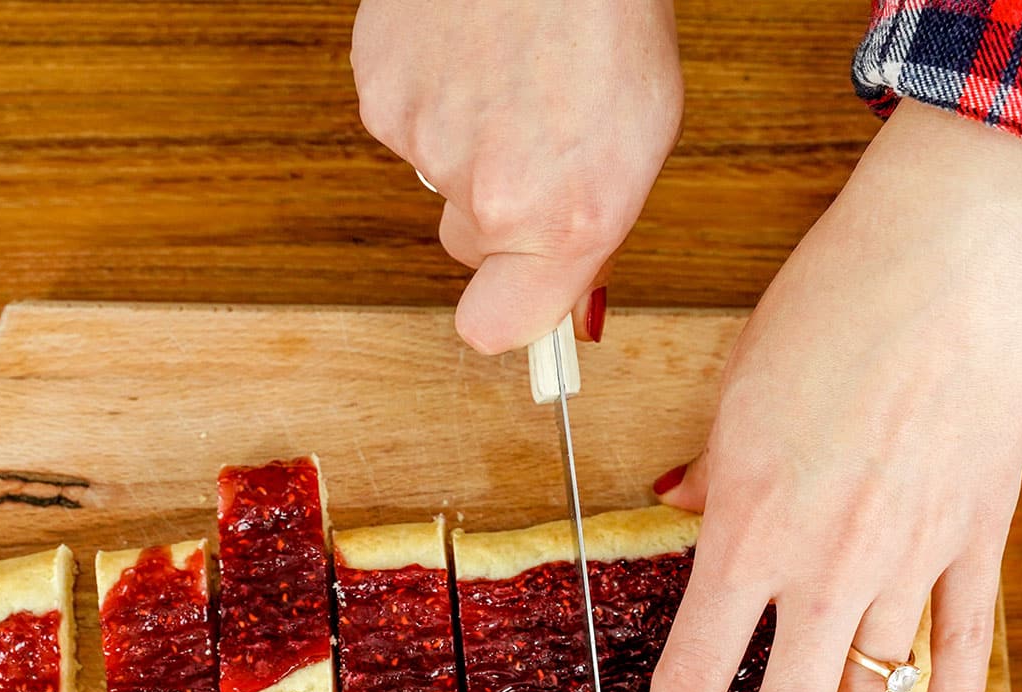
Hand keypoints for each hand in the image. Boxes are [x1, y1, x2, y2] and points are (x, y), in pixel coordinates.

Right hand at [351, 0, 682, 352]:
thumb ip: (592, 233)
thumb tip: (568, 307)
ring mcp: (425, 143)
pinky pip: (403, 124)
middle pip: (466, 244)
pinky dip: (431, 97)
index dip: (505, 310)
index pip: (496, 330)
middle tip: (533, 139)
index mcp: (567, 219)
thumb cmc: (610, 13)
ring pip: (435, 179)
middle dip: (494, 209)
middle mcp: (489, 195)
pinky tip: (469, 53)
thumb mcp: (641, 139)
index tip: (517, 297)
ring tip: (509, 75)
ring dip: (465, 142)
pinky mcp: (380, 94)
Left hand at [640, 99, 1021, 691]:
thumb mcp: (734, 398)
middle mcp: (828, 566)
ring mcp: (911, 560)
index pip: (693, 668)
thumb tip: (682, 501)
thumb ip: (710, 473)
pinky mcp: (976, 540)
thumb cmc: (828, 314)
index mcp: (749, 531)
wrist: (946, 261)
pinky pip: (964, 647)